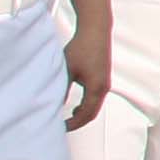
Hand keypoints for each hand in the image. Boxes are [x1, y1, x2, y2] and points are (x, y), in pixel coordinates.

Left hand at [61, 18, 112, 134]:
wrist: (96, 30)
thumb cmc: (82, 48)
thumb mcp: (67, 70)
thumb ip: (61, 89)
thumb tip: (53, 105)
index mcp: (96, 88)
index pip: (85, 114)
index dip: (72, 124)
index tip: (59, 128)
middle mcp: (104, 88)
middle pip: (92, 113)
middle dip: (78, 122)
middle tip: (63, 127)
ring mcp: (105, 83)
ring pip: (95, 106)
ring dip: (82, 114)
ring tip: (67, 119)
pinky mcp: (103, 77)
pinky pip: (96, 98)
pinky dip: (86, 106)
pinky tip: (75, 105)